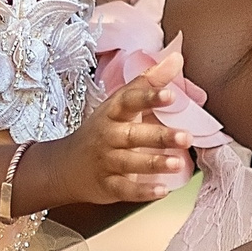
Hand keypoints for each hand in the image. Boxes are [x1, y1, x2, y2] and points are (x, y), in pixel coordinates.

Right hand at [25, 60, 193, 210]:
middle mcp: (108, 137)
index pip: (129, 101)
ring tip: (178, 163)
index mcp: (113, 113)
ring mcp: (106, 162)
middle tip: (186, 136)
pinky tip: (162, 191)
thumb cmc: (102, 130)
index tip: (169, 94)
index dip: (149, 97)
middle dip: (160, 136)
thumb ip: (149, 82)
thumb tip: (176, 58)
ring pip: (131, 163)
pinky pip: (125, 190)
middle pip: (133, 135)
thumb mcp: (120, 103)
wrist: (66, 166)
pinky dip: (143, 192)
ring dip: (155, 163)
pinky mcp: (108, 186)